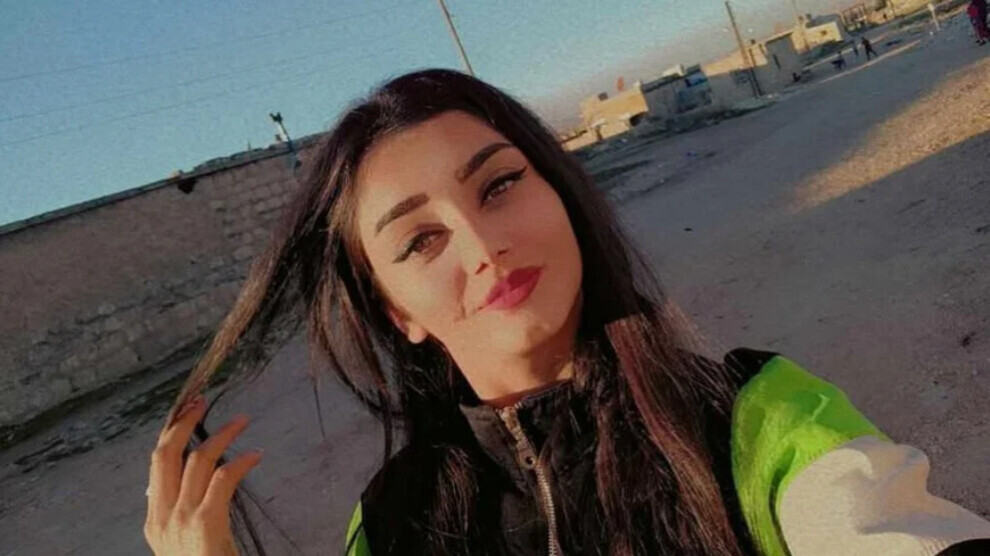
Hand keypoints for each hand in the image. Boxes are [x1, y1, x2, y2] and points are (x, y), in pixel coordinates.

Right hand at [144, 395, 262, 554]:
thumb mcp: (183, 541)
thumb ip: (181, 511)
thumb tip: (189, 475)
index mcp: (154, 520)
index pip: (157, 463)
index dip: (172, 431)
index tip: (188, 409)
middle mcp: (161, 517)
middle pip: (165, 454)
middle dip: (184, 422)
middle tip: (203, 401)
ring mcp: (180, 521)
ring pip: (196, 460)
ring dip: (221, 435)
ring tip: (242, 421)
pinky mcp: (204, 525)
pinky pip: (222, 479)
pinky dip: (240, 461)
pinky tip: (256, 455)